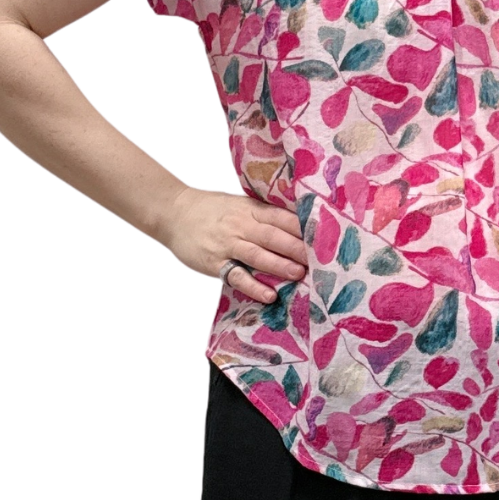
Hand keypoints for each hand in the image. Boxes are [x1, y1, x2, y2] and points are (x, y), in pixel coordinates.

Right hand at [162, 189, 308, 303]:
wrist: (173, 212)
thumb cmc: (212, 209)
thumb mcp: (239, 204)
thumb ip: (264, 215)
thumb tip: (299, 227)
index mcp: (251, 209)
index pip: (282, 217)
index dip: (304, 228)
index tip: (325, 238)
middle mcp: (241, 225)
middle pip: (274, 236)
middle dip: (298, 248)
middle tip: (321, 260)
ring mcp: (227, 244)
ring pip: (258, 255)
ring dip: (280, 265)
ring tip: (300, 274)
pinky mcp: (214, 262)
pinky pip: (236, 275)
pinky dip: (253, 285)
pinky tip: (269, 295)